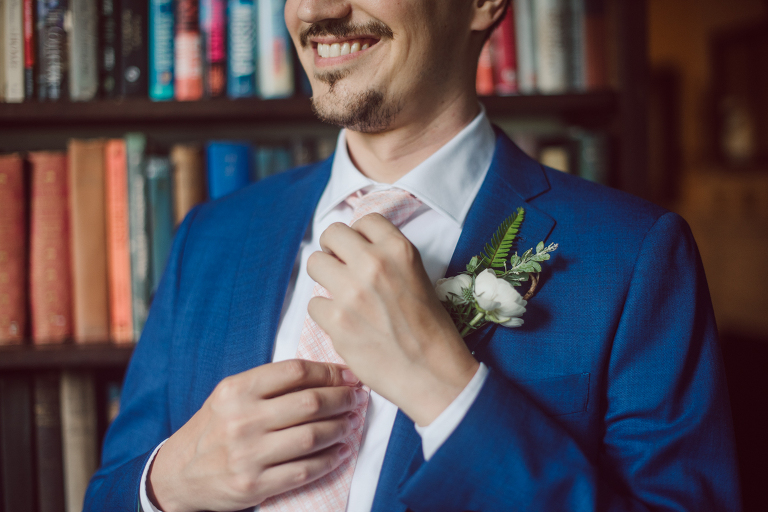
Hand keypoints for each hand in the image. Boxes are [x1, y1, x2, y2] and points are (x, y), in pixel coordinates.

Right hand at [146, 359, 365, 511]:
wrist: (177, 473)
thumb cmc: (214, 428)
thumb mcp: (231, 395)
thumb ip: (270, 384)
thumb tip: (326, 376)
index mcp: (237, 390)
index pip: (295, 371)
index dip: (330, 372)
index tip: (348, 376)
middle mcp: (242, 419)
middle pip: (309, 402)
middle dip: (342, 399)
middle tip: (356, 399)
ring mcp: (248, 454)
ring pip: (312, 436)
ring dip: (340, 428)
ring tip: (351, 423)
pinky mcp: (254, 484)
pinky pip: (304, 470)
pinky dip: (329, 460)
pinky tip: (339, 451)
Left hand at [306, 213, 479, 426]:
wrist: (432, 372)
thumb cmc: (430, 328)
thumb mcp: (419, 276)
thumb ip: (389, 257)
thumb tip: (356, 247)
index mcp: (399, 250)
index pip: (365, 220)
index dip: (360, 236)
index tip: (360, 249)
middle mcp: (373, 264)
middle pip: (332, 234)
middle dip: (334, 249)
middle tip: (340, 266)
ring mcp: (352, 292)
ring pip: (315, 263)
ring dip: (325, 278)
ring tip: (340, 294)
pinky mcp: (337, 321)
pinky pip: (314, 304)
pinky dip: (326, 313)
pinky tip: (344, 323)